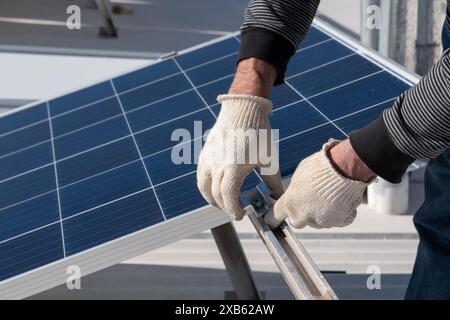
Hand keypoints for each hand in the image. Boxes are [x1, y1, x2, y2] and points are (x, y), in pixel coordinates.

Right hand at [197, 94, 282, 219]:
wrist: (243, 109)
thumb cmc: (258, 133)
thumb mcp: (268, 159)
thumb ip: (272, 180)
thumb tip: (279, 197)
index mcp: (234, 167)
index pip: (228, 197)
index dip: (233, 210)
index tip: (241, 215)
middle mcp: (217, 165)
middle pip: (216, 196)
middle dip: (226, 207)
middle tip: (236, 210)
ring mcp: (208, 159)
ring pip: (204, 188)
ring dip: (212, 199)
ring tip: (223, 202)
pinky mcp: (204, 154)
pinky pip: (200, 176)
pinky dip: (206, 186)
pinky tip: (216, 187)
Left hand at [265, 139, 375, 228]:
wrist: (343, 169)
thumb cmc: (320, 167)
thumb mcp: (299, 175)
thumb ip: (295, 190)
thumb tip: (296, 192)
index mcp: (289, 202)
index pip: (276, 215)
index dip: (273, 218)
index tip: (270, 222)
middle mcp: (302, 216)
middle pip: (298, 221)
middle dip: (303, 213)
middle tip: (312, 200)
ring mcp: (320, 221)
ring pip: (318, 221)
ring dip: (322, 212)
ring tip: (330, 194)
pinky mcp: (337, 222)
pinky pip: (336, 219)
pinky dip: (338, 212)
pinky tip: (340, 198)